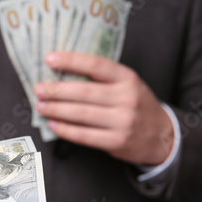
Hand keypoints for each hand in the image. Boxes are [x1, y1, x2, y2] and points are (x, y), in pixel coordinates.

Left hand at [34, 52, 173, 164]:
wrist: (162, 135)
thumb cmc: (137, 105)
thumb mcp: (128, 84)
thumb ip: (103, 79)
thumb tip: (64, 74)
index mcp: (127, 78)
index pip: (95, 65)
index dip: (71, 61)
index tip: (49, 59)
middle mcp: (126, 98)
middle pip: (83, 92)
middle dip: (56, 91)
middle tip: (39, 90)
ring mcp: (122, 121)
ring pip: (81, 114)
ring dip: (56, 110)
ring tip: (41, 106)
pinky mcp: (117, 142)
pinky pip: (84, 135)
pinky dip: (65, 130)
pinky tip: (54, 124)